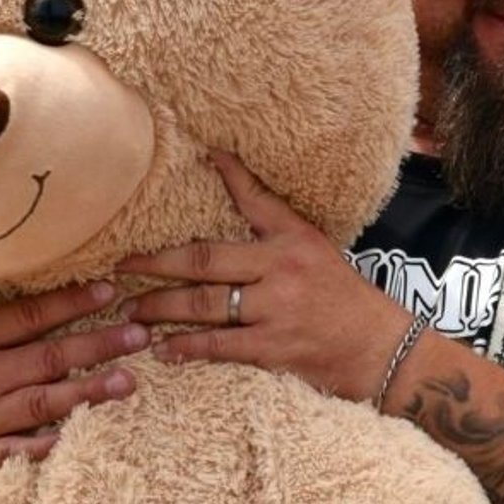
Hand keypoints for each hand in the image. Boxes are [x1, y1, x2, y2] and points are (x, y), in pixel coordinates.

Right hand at [0, 281, 148, 483]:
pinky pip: (18, 451)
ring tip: (129, 381)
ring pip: (43, 403)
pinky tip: (83, 434)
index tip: (109, 292)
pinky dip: (49, 444)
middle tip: (140, 335)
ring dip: (89, 391)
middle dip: (98, 345)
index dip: (72, 302)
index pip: (29, 316)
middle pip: (48, 358)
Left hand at [117, 151, 411, 401]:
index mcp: (292, 242)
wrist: (383, 350)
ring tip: (130, 310)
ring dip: (161, 309)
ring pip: (203, 306)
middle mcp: (280, 272)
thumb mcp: (316, 250)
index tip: (202, 153)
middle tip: (121, 265)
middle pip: (205, 262)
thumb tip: (234, 183)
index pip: (255, 201)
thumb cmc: (346, 299)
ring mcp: (275, 311)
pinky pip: (218, 346)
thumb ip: (275, 223)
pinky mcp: (272, 350)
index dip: (231, 175)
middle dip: (157, 264)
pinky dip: (187, 348)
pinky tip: (163, 350)